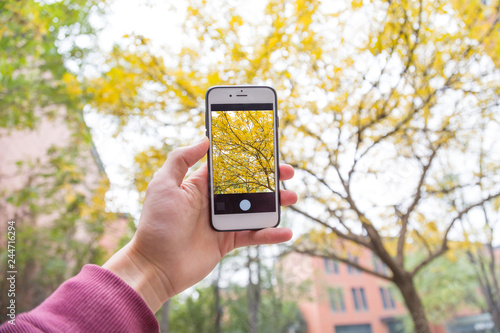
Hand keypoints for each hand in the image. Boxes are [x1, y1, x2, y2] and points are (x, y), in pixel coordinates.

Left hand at [103, 137, 296, 312]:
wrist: (155, 266)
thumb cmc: (156, 224)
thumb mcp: (163, 185)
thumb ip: (181, 159)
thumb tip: (204, 139)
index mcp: (200, 185)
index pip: (229, 166)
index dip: (247, 157)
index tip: (266, 149)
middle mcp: (214, 201)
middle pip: (248, 185)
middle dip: (269, 178)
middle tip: (288, 172)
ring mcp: (222, 222)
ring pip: (255, 209)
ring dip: (275, 203)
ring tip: (292, 197)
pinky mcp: (227, 242)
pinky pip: (253, 235)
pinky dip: (270, 234)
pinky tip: (286, 231)